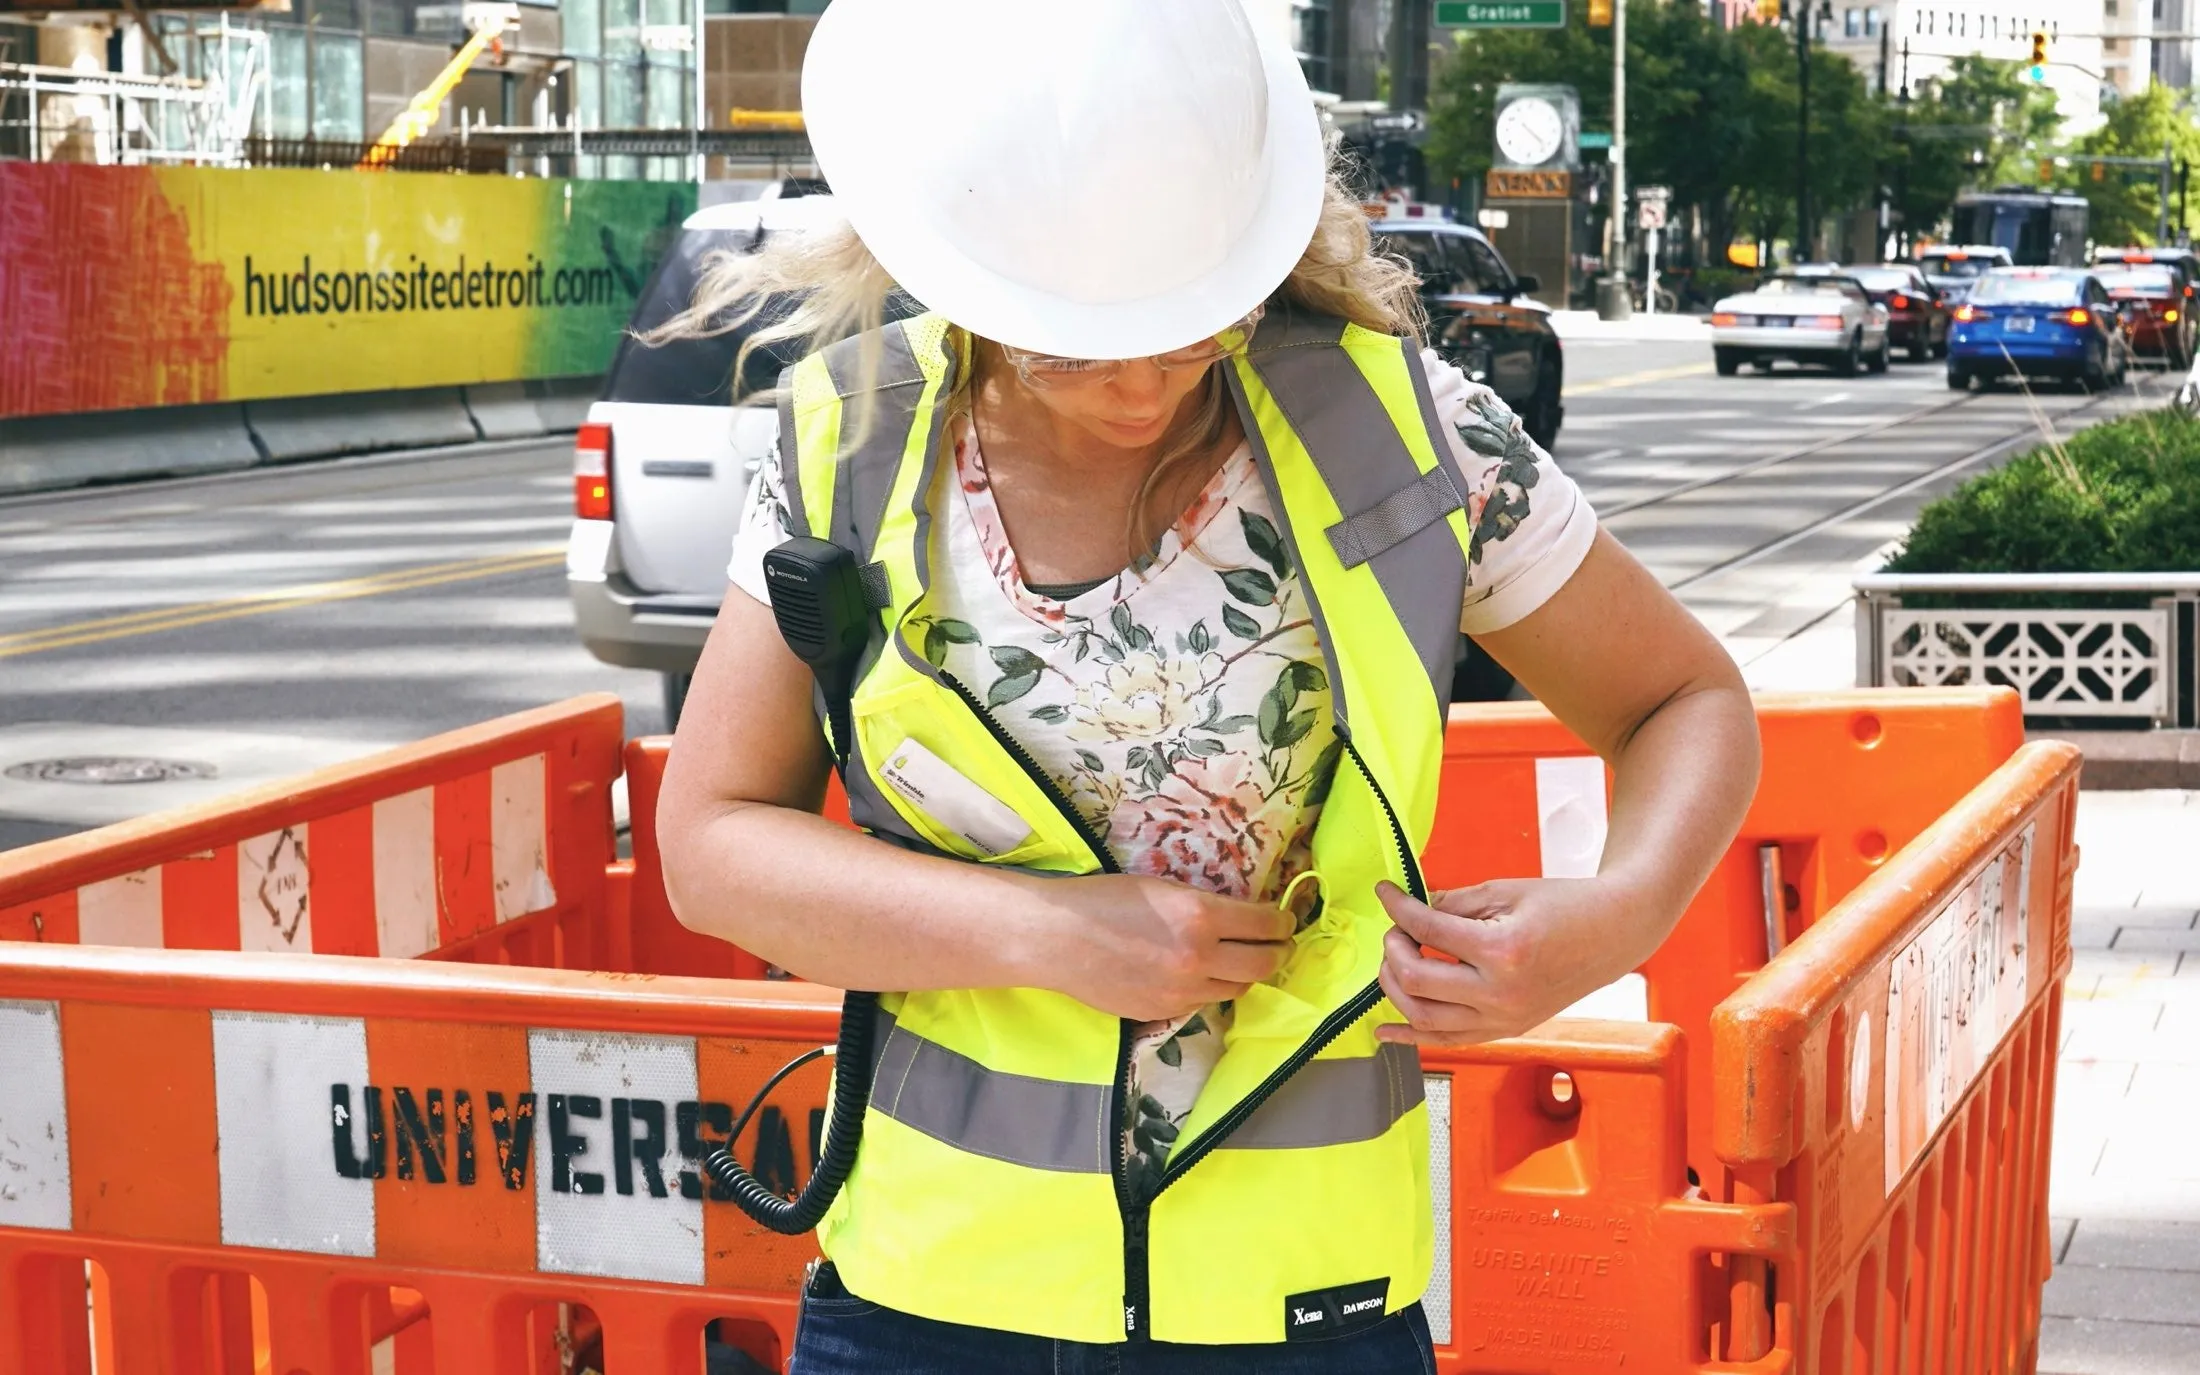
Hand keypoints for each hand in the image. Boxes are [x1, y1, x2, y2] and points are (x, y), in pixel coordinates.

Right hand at [1035, 874, 1293, 1022]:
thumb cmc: (1105, 900)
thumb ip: (1205, 906)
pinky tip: (1199, 974)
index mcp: (1200, 916)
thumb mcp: (1163, 888)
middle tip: (1279, 943)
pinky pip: (1203, 1002)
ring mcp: (1182, 991)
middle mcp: (1199, 958)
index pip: (1265, 924)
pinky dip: (1209, 988)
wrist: (1057, 938)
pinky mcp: (1164, 1012)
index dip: (1282, 921)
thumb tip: (1241, 916)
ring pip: (1237, 988)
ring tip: (1241, 960)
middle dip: (1279, 951)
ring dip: (1245, 973)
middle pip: (1264, 964)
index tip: (1284, 919)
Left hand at [1373, 878, 1656, 1047]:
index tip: (1385, 893)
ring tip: (1394, 962)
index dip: (1398, 908)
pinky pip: (1448, 1041)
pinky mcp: (1507, 1030)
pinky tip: (1384, 1031)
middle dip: (1393, 950)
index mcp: (1502, 950)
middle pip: (1416, 980)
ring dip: (1395, 989)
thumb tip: (1411, 909)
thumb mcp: (1505, 892)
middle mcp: (1500, 993)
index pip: (1428, 931)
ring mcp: (1504, 1018)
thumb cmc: (1566, 907)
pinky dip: (1411, 1037)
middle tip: (1396, 930)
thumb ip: (1453, 902)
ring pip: (1424, 1018)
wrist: (1612, 934)